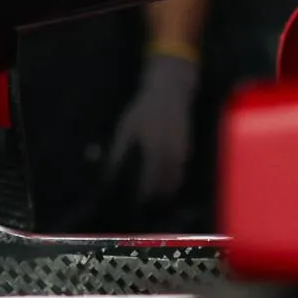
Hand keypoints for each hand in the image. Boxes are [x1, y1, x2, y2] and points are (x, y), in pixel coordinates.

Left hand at [101, 50, 197, 205]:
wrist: (170, 91)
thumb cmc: (143, 110)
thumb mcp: (126, 129)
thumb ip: (118, 153)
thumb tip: (108, 176)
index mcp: (152, 152)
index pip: (148, 183)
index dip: (142, 196)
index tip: (134, 205)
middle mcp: (170, 156)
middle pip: (164, 186)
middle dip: (155, 198)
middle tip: (144, 205)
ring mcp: (182, 153)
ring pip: (175, 181)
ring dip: (166, 191)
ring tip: (155, 199)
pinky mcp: (188, 150)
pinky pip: (182, 172)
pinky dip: (175, 180)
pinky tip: (167, 182)